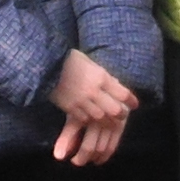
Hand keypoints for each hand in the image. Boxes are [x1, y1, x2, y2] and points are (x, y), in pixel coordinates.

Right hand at [48, 47, 136, 163]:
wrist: (45, 65)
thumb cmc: (69, 60)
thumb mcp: (91, 63)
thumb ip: (103, 76)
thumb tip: (116, 85)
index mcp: (101, 76)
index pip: (123, 94)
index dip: (131, 101)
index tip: (134, 104)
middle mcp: (94, 91)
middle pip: (115, 110)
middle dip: (121, 114)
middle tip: (122, 114)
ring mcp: (81, 101)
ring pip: (101, 118)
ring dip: (106, 120)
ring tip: (109, 120)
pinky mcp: (69, 108)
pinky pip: (84, 120)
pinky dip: (90, 120)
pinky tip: (92, 118)